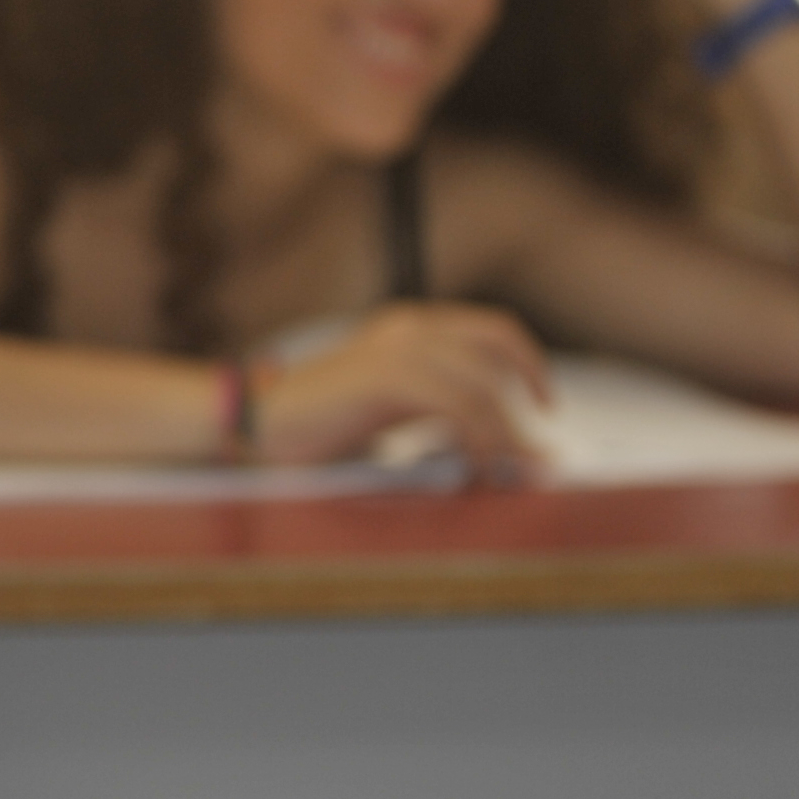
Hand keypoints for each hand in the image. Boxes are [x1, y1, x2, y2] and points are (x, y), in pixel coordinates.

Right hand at [258, 303, 550, 478]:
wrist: (255, 422)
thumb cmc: (315, 427)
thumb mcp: (385, 411)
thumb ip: (432, 413)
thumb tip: (487, 441)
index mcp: (408, 327)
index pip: (489, 328)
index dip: (525, 361)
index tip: (542, 402)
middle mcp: (409, 327)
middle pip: (498, 339)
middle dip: (533, 382)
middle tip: (541, 436)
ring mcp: (398, 347)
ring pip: (483, 384)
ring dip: (506, 432)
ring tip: (509, 471)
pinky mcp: (388, 376)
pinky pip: (459, 408)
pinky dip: (479, 442)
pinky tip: (477, 468)